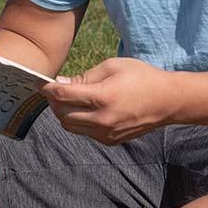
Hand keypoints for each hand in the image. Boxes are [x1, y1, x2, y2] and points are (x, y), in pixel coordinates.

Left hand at [41, 57, 175, 144]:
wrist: (167, 101)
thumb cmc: (140, 77)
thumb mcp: (113, 66)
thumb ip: (85, 76)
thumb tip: (61, 84)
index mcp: (103, 97)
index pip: (63, 96)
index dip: (47, 89)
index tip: (40, 83)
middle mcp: (102, 119)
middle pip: (62, 114)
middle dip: (53, 102)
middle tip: (54, 90)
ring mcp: (106, 133)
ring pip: (70, 126)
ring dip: (63, 113)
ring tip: (67, 99)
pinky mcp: (110, 141)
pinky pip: (84, 132)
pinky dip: (78, 120)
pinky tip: (84, 108)